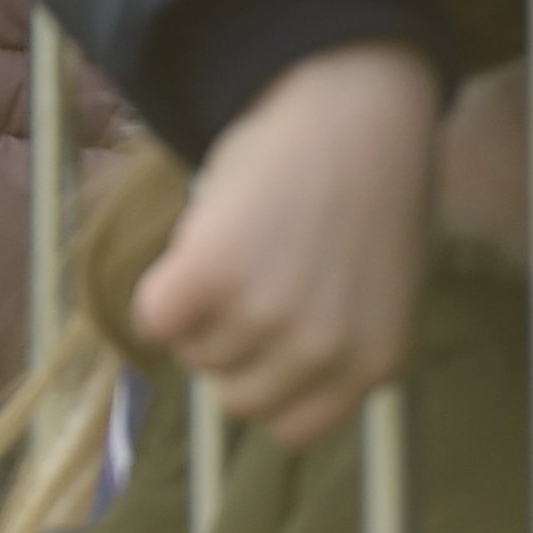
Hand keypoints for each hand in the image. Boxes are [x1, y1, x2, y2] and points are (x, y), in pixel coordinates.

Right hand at [130, 41, 435, 443]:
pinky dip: (158, 292)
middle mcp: (324, 351)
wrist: (352, 103)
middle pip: (236, 397)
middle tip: (235, 290)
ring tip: (227, 248)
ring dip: (197, 310)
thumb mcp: (377, 288)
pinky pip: (156, 316)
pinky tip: (186, 251)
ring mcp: (267, 313)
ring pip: (195, 353)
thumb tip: (267, 367)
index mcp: (373, 364)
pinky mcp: (213, 271)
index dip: (265, 383)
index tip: (258, 344)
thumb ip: (337, 340)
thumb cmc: (366, 184)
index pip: (292, 429)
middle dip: (226, 349)